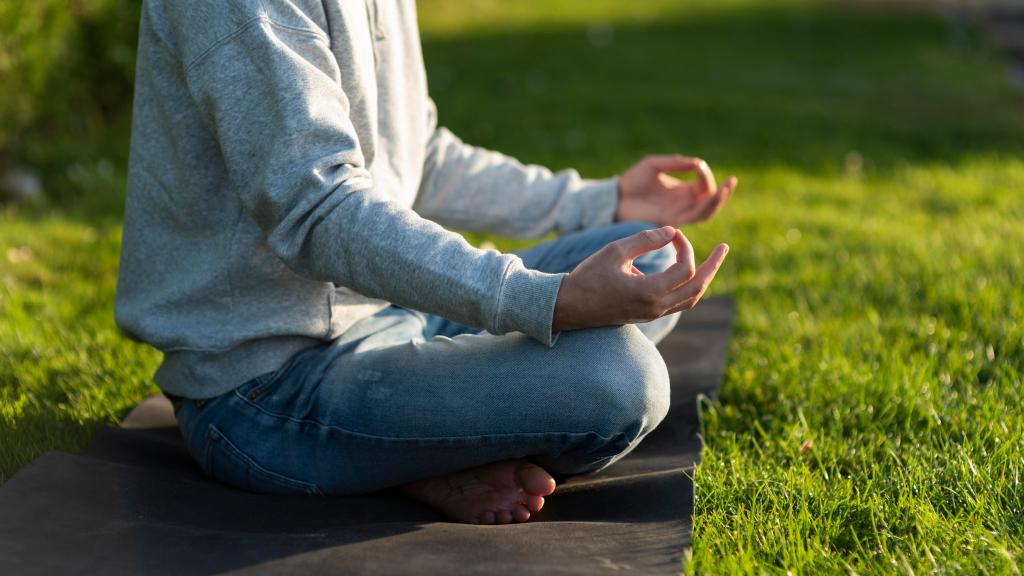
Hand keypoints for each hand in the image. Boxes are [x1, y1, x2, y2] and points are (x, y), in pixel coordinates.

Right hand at [552, 226, 728, 331]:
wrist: (569, 307)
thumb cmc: (588, 276)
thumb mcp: (615, 251)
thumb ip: (645, 239)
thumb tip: (672, 231)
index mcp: (649, 291)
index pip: (684, 267)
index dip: (684, 245)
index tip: (672, 232)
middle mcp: (656, 307)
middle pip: (698, 287)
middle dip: (712, 265)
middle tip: (724, 247)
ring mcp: (653, 314)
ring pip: (691, 298)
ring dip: (703, 278)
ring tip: (712, 261)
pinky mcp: (648, 315)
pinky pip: (679, 303)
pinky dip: (689, 286)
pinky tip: (688, 272)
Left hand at [616, 155, 737, 226]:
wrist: (614, 198)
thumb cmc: (632, 181)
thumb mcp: (654, 165)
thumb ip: (675, 163)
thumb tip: (698, 163)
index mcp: (681, 190)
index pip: (702, 185)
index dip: (705, 175)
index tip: (698, 165)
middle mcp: (682, 203)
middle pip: (710, 201)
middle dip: (722, 192)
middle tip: (731, 181)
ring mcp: (677, 213)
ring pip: (705, 211)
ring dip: (717, 201)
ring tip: (725, 189)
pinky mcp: (670, 221)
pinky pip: (691, 218)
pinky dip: (702, 209)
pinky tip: (707, 198)